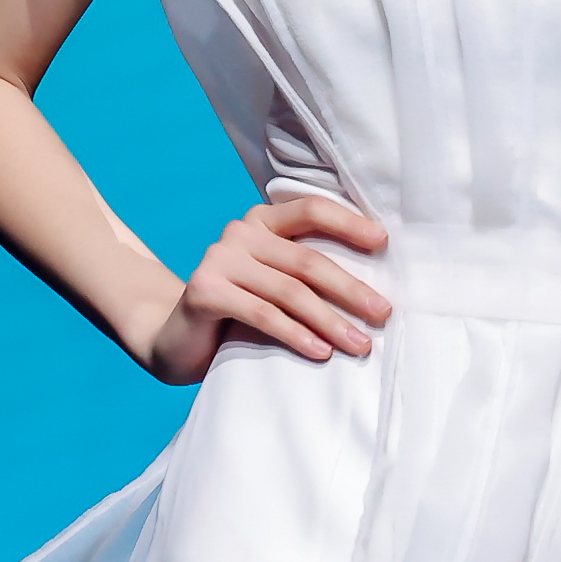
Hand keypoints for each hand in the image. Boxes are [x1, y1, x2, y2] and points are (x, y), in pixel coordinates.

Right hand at [147, 193, 390, 383]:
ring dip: (330, 320)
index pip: (311, 210)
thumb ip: (304, 271)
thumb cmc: (239, 312)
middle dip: (350, 289)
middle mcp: (239, 232)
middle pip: (306, 260)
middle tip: (383, 314)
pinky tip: (320, 352)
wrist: (176, 339)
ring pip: (289, 291)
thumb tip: (373, 290)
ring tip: (360, 344)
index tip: (384, 243)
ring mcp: (218, 259)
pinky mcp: (205, 291)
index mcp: (262, 220)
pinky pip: (262, 314)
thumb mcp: (274, 283)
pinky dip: (296, 335)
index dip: (349, 223)